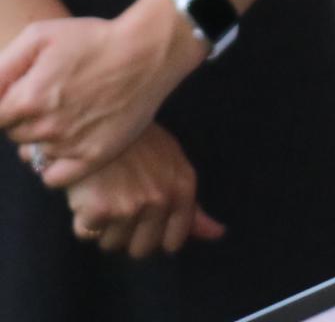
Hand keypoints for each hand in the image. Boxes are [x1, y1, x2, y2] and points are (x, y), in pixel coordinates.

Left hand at [0, 0, 205, 187]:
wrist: (149, 51)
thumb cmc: (93, 39)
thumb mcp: (40, 35)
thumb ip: (1, 68)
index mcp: (28, 98)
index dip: (11, 103)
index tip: (29, 91)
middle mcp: (47, 126)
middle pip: (14, 135)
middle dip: (26, 118)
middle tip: (56, 97)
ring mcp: (71, 145)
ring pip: (33, 154)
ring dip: (43, 137)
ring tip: (69, 113)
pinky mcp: (95, 156)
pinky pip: (54, 177)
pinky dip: (54, 165)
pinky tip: (67, 144)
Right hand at [62, 124, 225, 258]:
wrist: (98, 120)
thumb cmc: (136, 144)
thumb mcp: (172, 165)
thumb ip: (192, 206)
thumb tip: (217, 234)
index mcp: (183, 187)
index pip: (174, 239)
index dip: (155, 238)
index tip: (144, 229)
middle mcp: (161, 199)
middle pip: (141, 249)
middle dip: (127, 234)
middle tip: (119, 205)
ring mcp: (131, 206)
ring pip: (111, 244)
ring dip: (103, 226)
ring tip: (104, 194)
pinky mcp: (100, 210)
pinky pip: (85, 234)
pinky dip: (82, 218)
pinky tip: (88, 194)